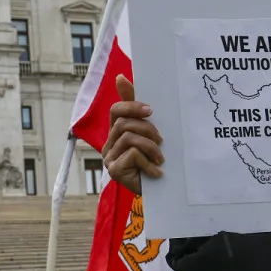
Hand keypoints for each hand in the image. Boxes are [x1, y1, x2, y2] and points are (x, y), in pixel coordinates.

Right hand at [102, 76, 163, 193]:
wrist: (161, 192)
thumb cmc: (155, 160)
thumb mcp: (149, 132)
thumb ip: (136, 107)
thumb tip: (120, 77)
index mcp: (116, 132)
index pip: (116, 111)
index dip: (131, 106)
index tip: (150, 110)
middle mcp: (109, 144)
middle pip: (124, 124)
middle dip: (147, 130)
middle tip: (162, 142)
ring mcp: (109, 158)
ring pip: (129, 138)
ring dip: (150, 147)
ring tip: (160, 159)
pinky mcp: (114, 171)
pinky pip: (131, 155)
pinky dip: (148, 162)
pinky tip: (156, 172)